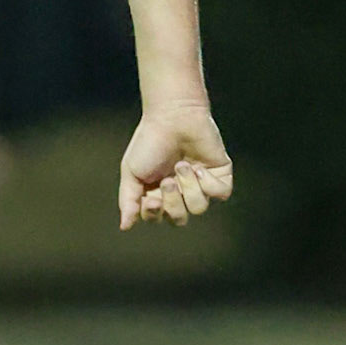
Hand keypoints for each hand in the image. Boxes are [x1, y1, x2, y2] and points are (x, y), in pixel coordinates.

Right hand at [119, 101, 232, 229]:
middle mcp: (180, 191)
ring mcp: (201, 184)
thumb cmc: (149, 142)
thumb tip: (125, 227)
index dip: (155, 213)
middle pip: (179, 218)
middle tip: (168, 180)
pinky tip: (200, 167)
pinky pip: (220, 194)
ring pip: (199, 208)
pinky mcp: (220, 175)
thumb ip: (128, 201)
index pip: (158, 217)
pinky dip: (209, 183)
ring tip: (182, 166)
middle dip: (173, 202)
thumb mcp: (131, 172)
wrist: (172, 117)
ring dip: (189, 188)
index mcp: (158, 192)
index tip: (151, 199)